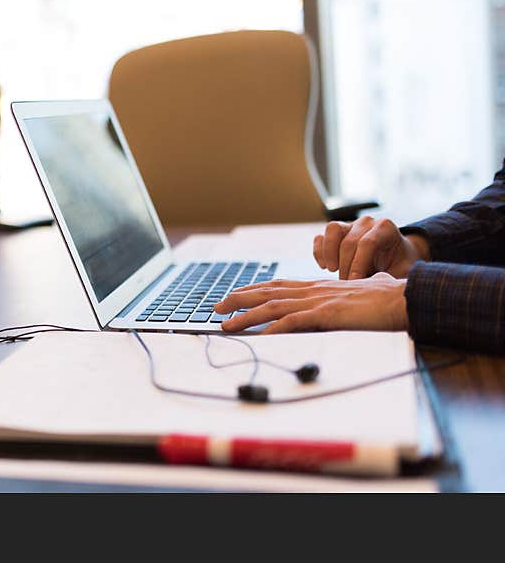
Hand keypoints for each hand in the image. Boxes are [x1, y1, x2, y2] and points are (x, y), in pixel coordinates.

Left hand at [214, 273, 408, 334]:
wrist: (407, 298)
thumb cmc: (388, 297)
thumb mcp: (359, 294)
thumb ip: (347, 296)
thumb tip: (350, 295)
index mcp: (318, 287)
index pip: (277, 286)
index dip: (252, 290)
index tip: (232, 296)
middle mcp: (314, 291)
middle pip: (267, 292)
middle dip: (238, 300)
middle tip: (216, 307)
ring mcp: (320, 301)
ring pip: (273, 307)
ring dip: (246, 316)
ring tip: (226, 325)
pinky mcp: (329, 315)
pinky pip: (296, 322)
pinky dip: (275, 329)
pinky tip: (260, 338)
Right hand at [313, 216, 429, 279]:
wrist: (395, 255)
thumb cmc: (399, 264)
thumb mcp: (404, 270)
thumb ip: (396, 276)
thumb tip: (386, 288)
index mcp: (385, 228)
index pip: (367, 243)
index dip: (359, 264)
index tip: (355, 282)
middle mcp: (367, 222)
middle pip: (349, 241)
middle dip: (345, 266)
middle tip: (347, 285)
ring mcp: (350, 224)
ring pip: (332, 230)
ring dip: (329, 253)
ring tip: (333, 271)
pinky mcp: (336, 232)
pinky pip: (321, 237)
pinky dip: (319, 252)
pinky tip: (324, 266)